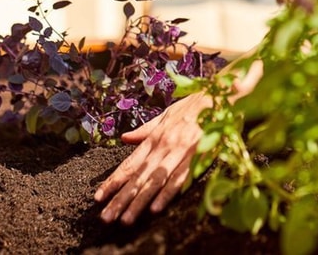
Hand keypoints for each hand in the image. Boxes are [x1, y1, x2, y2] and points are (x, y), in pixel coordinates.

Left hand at [94, 92, 209, 224]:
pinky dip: (167, 194)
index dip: (113, 182)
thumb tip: (125, 138)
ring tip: (126, 219)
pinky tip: (155, 209)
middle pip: (138, 177)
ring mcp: (179, 154)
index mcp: (154, 138)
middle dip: (121, 199)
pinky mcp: (196, 159)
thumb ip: (145, 130)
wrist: (219, 98)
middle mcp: (163, 147)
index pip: (129, 164)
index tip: (98, 198)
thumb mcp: (166, 115)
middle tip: (106, 218)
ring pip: (155, 182)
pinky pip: (179, 180)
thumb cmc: (193, 107)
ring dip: (139, 202)